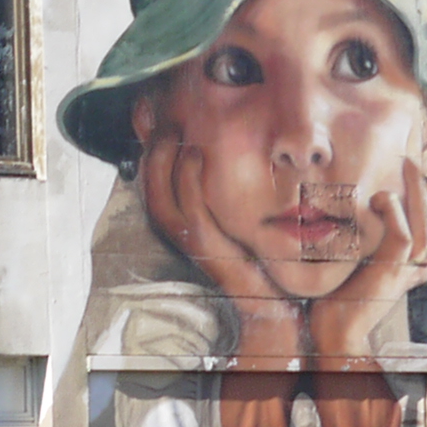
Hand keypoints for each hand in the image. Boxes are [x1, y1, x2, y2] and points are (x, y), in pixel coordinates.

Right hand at [139, 135, 309, 371]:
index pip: (153, 181)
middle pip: (149, 186)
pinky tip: (194, 156)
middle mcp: (182, 235)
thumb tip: (228, 152)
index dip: (150, 149)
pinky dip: (187, 183)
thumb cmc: (266, 261)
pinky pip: (191, 215)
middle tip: (160, 117)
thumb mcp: (243, 217)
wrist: (277, 309)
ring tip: (171, 131)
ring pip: (160, 199)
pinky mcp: (212, 253)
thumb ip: (231, 191)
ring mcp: (194, 245)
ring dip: (163, 162)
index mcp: (185, 224)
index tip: (156, 117)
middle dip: (151, 150)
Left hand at [301, 151, 426, 368]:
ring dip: (415, 193)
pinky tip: (379, 199)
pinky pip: (402, 232)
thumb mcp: (367, 265)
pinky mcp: (391, 270)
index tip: (421, 181)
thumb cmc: (343, 298)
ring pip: (424, 225)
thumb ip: (377, 244)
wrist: (336, 331)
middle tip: (412, 163)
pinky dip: (393, 210)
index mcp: (417, 272)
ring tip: (404, 169)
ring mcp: (407, 272)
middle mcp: (418, 273)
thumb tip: (371, 211)